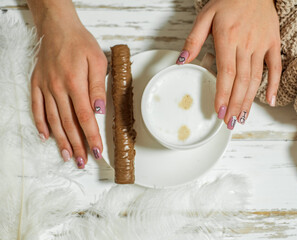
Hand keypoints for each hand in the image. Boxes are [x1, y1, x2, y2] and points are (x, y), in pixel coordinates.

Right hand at [30, 6, 106, 167]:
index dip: (91, 137)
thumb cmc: (80, 43)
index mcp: (76, 84)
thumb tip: (100, 110)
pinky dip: (40, 124)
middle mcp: (58, 89)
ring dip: (60, 140)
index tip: (97, 152)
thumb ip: (98, 87)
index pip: (86, 118)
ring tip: (66, 156)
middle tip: (82, 162)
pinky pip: (36, 108)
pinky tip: (45, 137)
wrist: (58, 28)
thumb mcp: (97, 61)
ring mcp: (45, 88)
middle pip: (69, 124)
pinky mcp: (36, 84)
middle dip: (77, 145)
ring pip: (53, 120)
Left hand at [177, 0, 281, 128]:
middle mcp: (246, 44)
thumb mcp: (205, 15)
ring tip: (242, 118)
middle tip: (229, 123)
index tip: (219, 112)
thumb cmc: (228, 0)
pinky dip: (274, 85)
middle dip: (234, 104)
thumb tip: (182, 61)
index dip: (223, 95)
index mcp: (228, 38)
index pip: (226, 73)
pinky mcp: (274, 43)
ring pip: (256, 78)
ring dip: (249, 100)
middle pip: (241, 81)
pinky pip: (276, 67)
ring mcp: (262, 45)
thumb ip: (193, 39)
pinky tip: (270, 102)